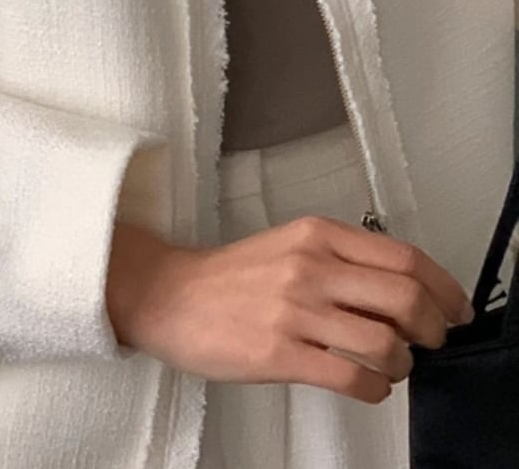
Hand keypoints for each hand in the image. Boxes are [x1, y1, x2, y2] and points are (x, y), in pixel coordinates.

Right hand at [105, 215, 473, 404]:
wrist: (169, 296)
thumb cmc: (231, 278)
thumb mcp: (291, 245)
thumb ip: (341, 258)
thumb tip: (403, 288)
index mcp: (317, 235)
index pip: (405, 258)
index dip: (445, 288)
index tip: (456, 308)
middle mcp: (310, 266)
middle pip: (406, 298)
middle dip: (434, 328)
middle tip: (432, 341)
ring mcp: (295, 310)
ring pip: (385, 343)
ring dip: (402, 364)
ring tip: (391, 366)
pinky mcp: (279, 353)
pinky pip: (353, 379)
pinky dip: (375, 390)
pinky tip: (367, 386)